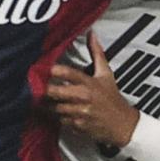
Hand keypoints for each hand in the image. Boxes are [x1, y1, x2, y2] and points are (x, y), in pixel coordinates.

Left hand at [47, 32, 140, 148]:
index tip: (45, 68)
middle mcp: (83, 97)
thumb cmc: (112, 99)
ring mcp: (79, 112)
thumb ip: (97, 53)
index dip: (54, 70)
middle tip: (37, 86)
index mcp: (89, 83)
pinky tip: (58, 110)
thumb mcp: (106, 74)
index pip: (68, 73)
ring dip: (48, 104)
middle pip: (56, 92)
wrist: (122, 124)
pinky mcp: (77, 124)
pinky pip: (60, 119)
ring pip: (54, 107)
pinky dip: (57, 116)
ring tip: (45, 98)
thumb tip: (92, 35)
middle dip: (45, 89)